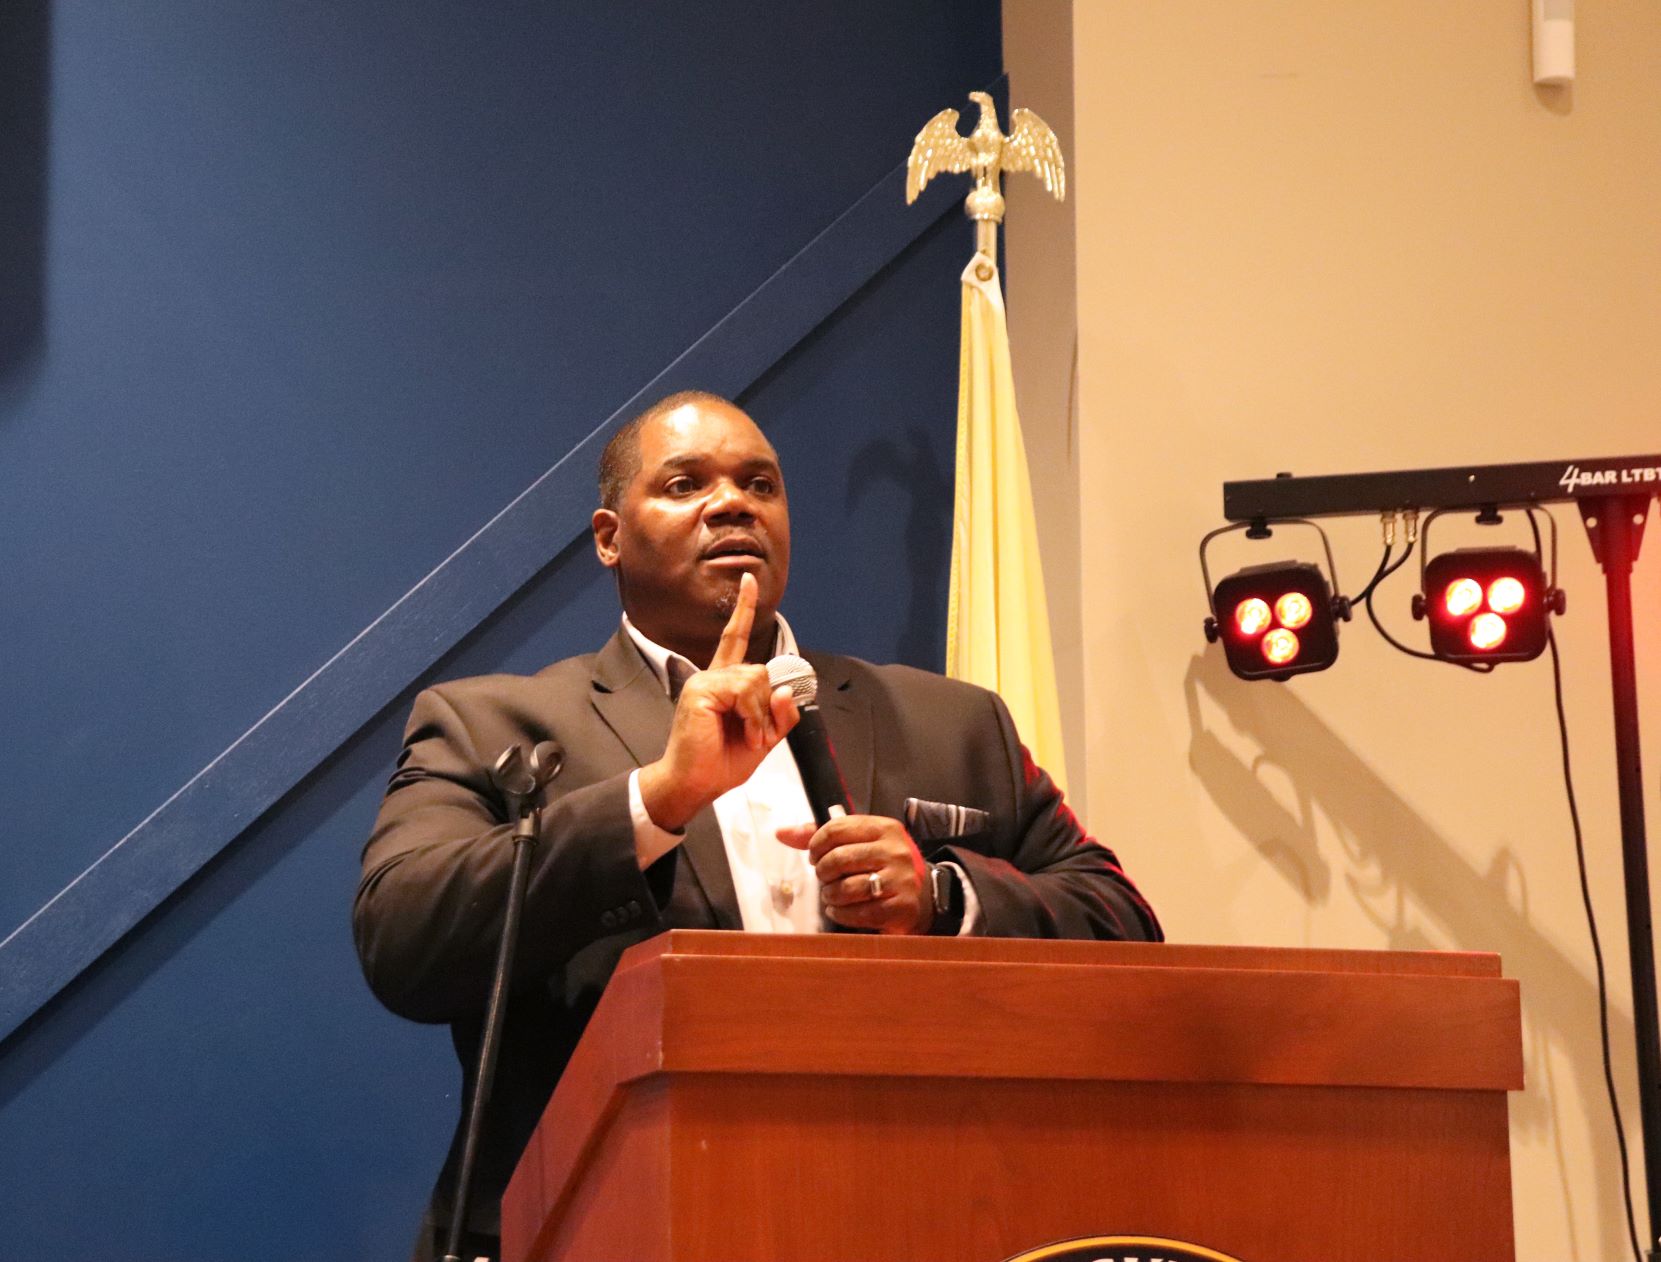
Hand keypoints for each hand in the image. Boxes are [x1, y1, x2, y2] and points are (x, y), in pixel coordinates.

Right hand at [638, 573, 799, 830]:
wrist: (694, 784)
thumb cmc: (721, 763)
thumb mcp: (763, 738)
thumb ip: (779, 715)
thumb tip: (785, 691)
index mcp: (723, 683)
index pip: (735, 638)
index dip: (743, 609)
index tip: (749, 580)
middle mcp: (712, 677)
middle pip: (761, 671)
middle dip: (767, 708)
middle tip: (757, 737)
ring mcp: (705, 682)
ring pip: (756, 679)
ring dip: (760, 715)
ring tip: (749, 737)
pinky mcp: (702, 690)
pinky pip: (744, 691)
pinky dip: (753, 716)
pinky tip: (744, 732)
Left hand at [776, 815, 932, 933]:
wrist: (920, 898)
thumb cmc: (880, 866)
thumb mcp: (858, 844)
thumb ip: (819, 836)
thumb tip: (781, 833)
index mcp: (884, 827)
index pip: (836, 829)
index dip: (815, 845)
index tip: (814, 857)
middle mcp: (895, 850)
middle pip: (838, 859)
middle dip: (823, 872)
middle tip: (825, 879)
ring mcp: (901, 879)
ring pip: (847, 888)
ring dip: (830, 896)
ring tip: (832, 896)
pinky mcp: (902, 906)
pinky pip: (859, 913)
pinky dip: (841, 914)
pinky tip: (840, 911)